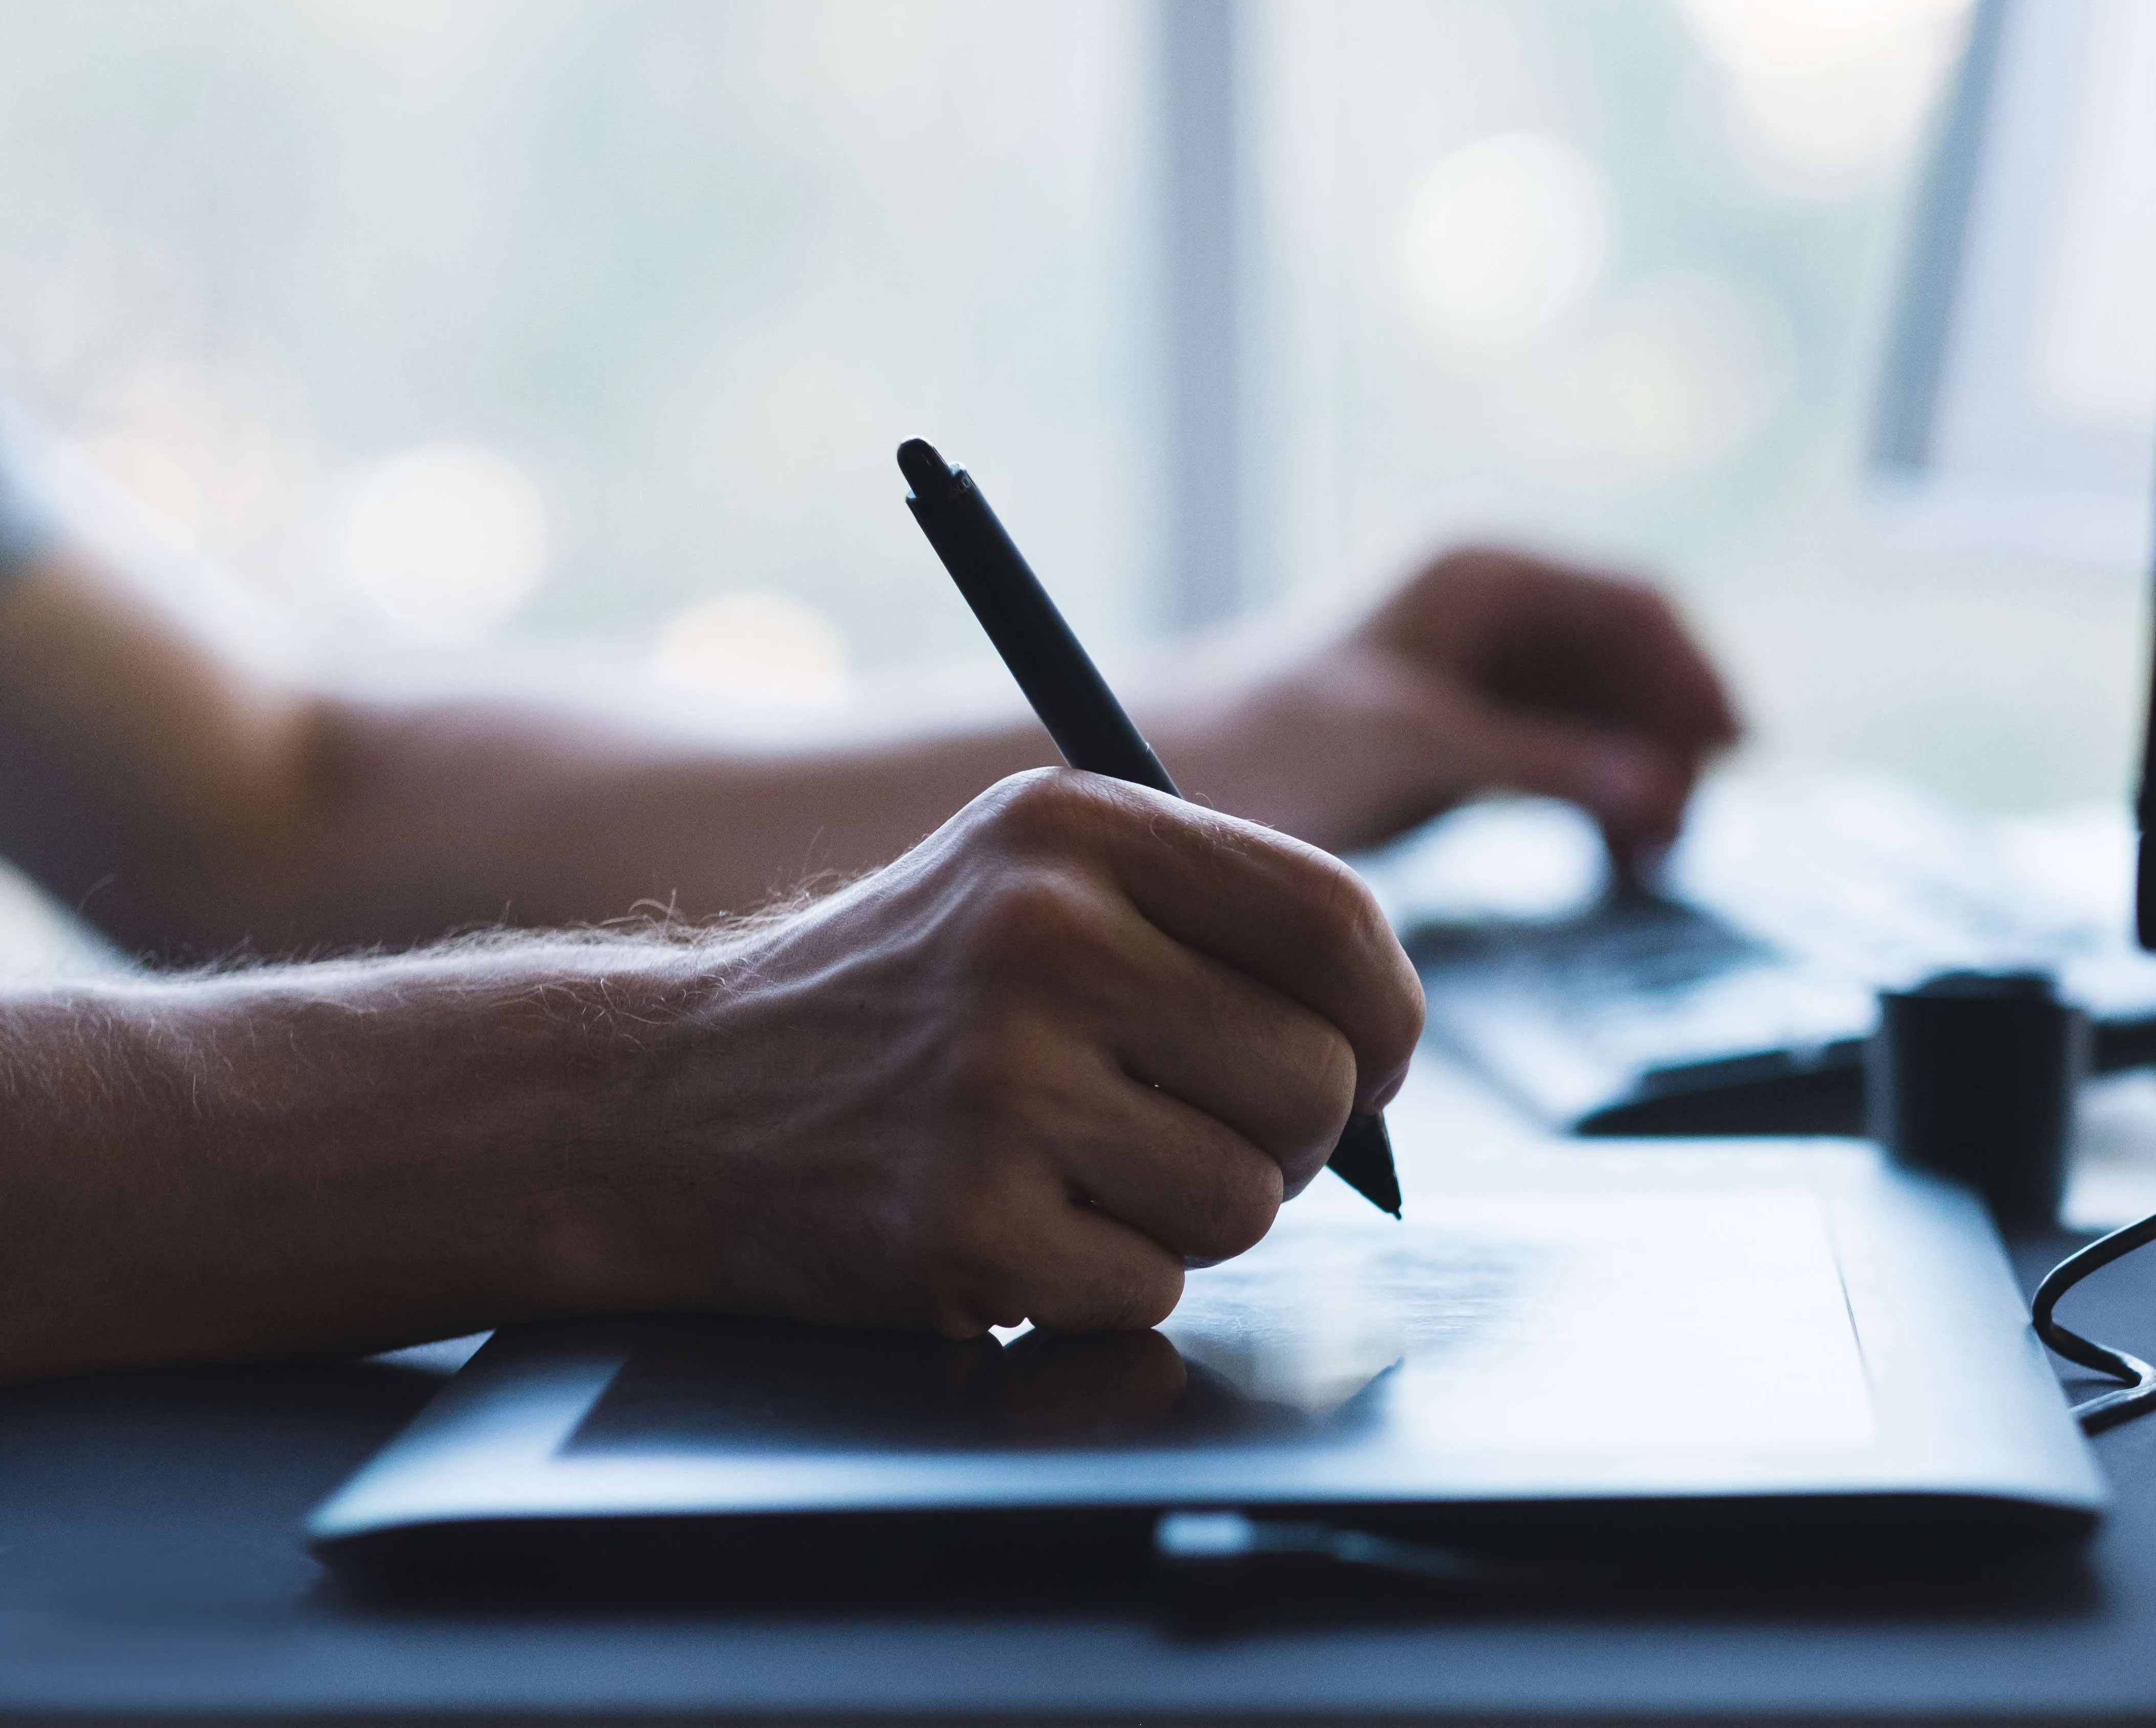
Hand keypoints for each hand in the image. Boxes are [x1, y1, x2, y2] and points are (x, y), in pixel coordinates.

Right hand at [619, 769, 1422, 1337]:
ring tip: (1092, 1173)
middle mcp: (1043, 939)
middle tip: (1204, 1133)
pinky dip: (1109, 1283)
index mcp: (1079, 830)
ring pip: (1250, 1197)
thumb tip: (1385, 1033)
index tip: (1372, 1060)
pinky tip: (1025, 1228)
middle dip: (1296, 1134)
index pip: (1336, 920)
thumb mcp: (1037, 879)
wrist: (674, 1099)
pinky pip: (1153, 1288)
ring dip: (1200, 1215)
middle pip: (1317, 1076)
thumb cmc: (907, 998)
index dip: (1389, 1013)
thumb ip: (1211, 918)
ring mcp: (1000, 1085)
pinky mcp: (967, 1223)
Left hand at [1145, 547, 1740, 858]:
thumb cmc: (1274, 738)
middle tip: (1685, 827)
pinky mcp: (1471, 734)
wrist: (1170, 774)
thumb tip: (1662, 787)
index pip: (1637, 607)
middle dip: (1673, 741)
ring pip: (1611, 717)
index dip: (1696, 676)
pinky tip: (1616, 861)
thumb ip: (1543, 763)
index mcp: (1486, 577)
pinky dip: (1604, 803)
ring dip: (1645, 780)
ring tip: (1652, 856)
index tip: (1734, 751)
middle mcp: (1495, 614)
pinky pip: (1573, 758)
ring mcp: (1486, 673)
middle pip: (1635, 666)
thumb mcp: (1418, 746)